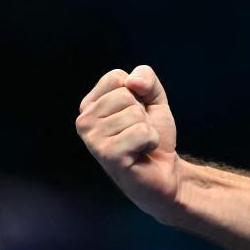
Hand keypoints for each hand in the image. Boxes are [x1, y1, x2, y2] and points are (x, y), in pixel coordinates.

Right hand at [76, 65, 180, 221]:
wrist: (165, 172)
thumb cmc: (153, 135)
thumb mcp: (153, 99)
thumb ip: (146, 78)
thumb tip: (132, 82)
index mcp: (90, 105)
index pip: (116, 77)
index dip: (137, 93)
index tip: (135, 114)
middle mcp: (84, 121)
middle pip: (125, 94)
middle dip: (142, 113)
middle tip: (138, 133)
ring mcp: (93, 140)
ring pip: (134, 113)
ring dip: (147, 129)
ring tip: (139, 145)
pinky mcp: (108, 155)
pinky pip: (141, 131)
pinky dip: (151, 141)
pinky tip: (141, 154)